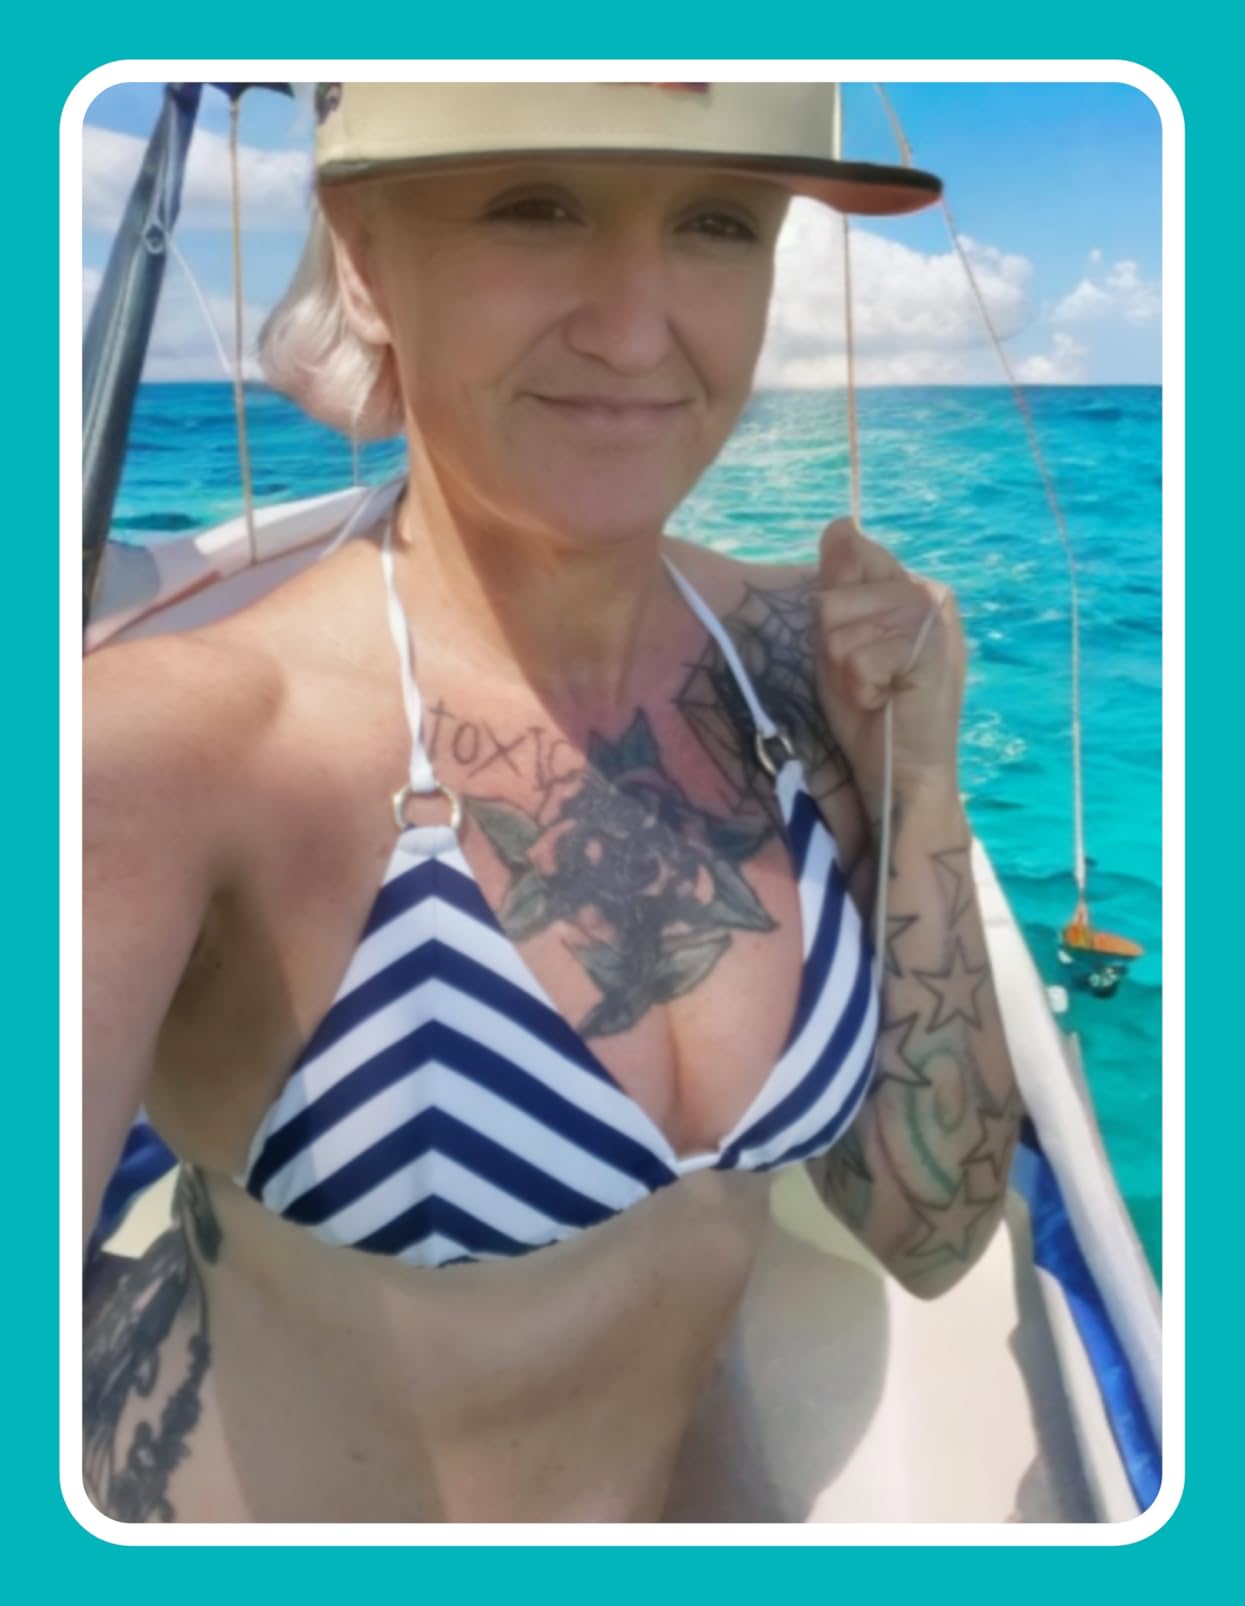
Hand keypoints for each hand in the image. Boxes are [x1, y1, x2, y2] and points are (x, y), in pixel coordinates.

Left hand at [813, 517, 965, 819]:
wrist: (902, 769)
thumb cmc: (869, 711)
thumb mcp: (839, 642)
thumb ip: (838, 586)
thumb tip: (839, 522)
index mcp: (906, 586)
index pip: (850, 557)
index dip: (835, 610)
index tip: (857, 647)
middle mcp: (927, 591)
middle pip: (834, 598)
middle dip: (836, 647)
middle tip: (866, 678)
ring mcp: (935, 616)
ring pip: (842, 627)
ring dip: (848, 672)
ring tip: (876, 690)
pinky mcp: (933, 647)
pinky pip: (861, 656)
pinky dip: (863, 688)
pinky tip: (886, 700)